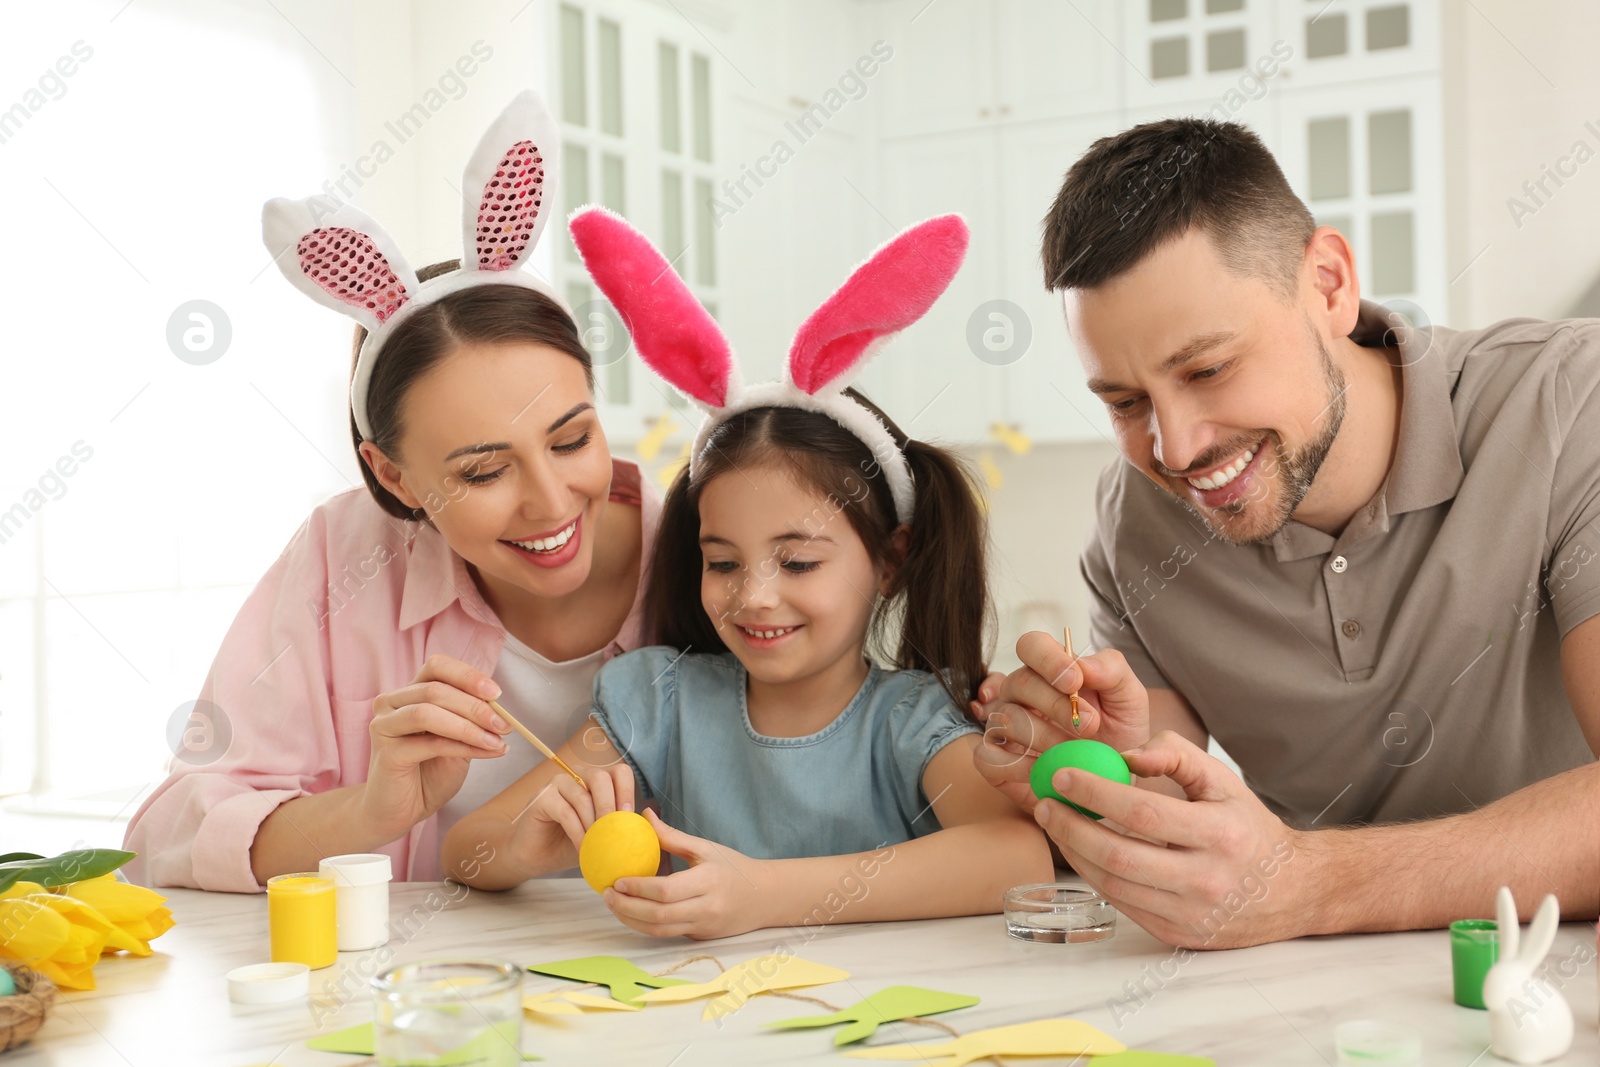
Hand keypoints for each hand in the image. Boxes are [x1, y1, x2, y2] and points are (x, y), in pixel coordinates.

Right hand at [359, 655, 511, 841]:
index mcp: (409, 693)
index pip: (437, 667)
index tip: (496, 692)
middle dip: (476, 706)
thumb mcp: (457, 739)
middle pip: (435, 689)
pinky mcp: (386, 753)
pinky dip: (463, 747)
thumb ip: (470, 719)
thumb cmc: (429, 773)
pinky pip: (430, 743)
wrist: (400, 811)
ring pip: (428, 712)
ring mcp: (384, 726)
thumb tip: (500, 705)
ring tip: (497, 741)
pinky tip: (486, 753)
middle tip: (505, 725)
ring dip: (469, 726)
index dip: (467, 676)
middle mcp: (391, 703)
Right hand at [507, 763, 637, 875]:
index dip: (628, 791)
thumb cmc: (574, 843)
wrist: (539, 856)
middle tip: (614, 831)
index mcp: (597, 780)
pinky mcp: (542, 798)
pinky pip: (566, 812)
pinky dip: (577, 832)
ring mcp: (558, 784)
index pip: (620, 772)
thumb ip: (621, 824)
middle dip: (611, 806)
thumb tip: (648, 822)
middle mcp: (578, 775)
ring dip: (593, 824)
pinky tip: (582, 848)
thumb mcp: (603, 834)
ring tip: (597, 845)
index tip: (630, 817)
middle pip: (601, 777)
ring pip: (583, 795)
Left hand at [604, 810, 772, 938]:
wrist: (764, 897)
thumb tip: (643, 815)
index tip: (616, 880)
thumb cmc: (733, 868)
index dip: (638, 888)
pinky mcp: (699, 938)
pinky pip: (667, 934)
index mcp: (707, 882)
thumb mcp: (705, 848)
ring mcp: (702, 927)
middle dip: (627, 907)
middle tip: (606, 895)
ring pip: (659, 931)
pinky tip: (631, 913)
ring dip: (631, 920)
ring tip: (613, 905)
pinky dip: (644, 926)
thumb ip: (672, 837)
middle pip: (658, 915)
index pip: (666, 891)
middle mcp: (705, 908)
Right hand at [974, 633, 1150, 813]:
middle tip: (1090, 726)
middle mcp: (1021, 692)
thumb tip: (1082, 664)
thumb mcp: (1129, 699)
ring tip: (1072, 752)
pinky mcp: (995, 760)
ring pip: (1005, 718)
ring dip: (1043, 737)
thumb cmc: (1119, 733)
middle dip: (1056, 705)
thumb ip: (1112, 671)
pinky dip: (1013, 764)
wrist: (1112, 781)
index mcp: (1050, 669)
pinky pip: (986, 755)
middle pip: (1019, 682)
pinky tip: (1040, 769)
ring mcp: (1004, 724)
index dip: (1048, 659)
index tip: (1074, 682)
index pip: (1031, 645)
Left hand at [1034, 730, 1308, 948]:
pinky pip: (1122, 905)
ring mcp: (1190, 915)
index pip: (1144, 813)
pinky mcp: (1177, 935)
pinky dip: (1094, 877)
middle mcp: (1206, 881)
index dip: (1096, 794)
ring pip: (1114, 886)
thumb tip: (1127, 755)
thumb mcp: (1224, 782)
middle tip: (1045, 804)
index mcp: (1221, 836)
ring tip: (1055, 825)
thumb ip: (1177, 755)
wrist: (1291, 892)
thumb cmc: (1249, 828)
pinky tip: (1080, 852)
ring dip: (1074, 854)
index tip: (1062, 776)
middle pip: (1120, 856)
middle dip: (1071, 828)